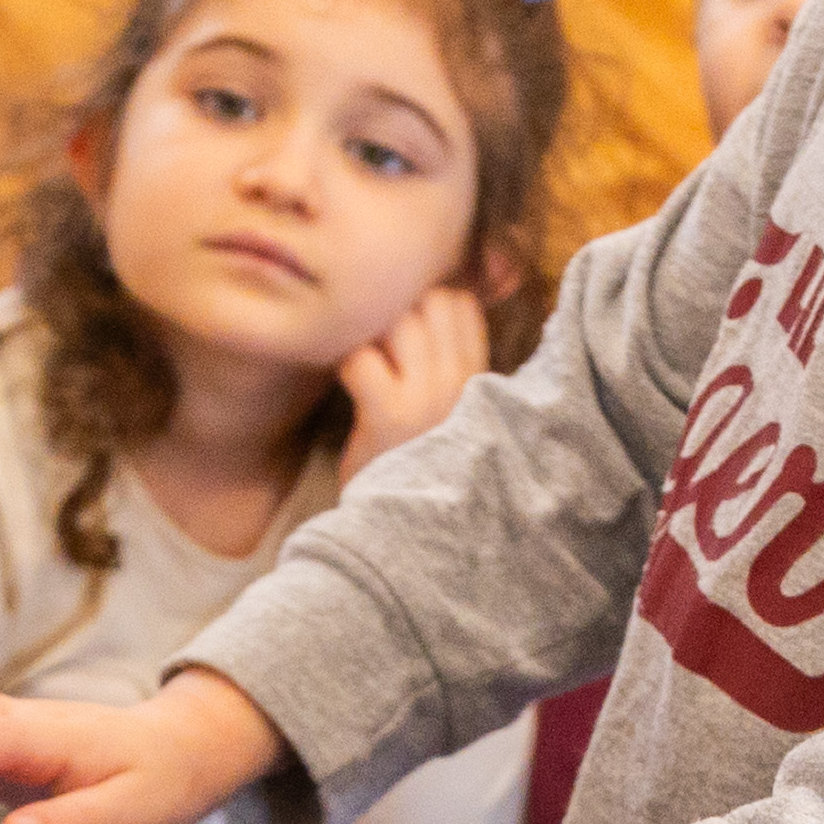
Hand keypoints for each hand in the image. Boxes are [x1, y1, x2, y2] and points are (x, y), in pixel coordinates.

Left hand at [338, 283, 494, 474]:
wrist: (402, 529)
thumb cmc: (414, 458)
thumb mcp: (445, 404)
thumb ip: (445, 356)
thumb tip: (432, 294)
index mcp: (480, 377)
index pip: (460, 302)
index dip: (423, 301)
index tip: (400, 325)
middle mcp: (463, 383)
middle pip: (429, 301)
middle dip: (392, 310)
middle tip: (372, 341)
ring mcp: (430, 398)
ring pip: (398, 322)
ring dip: (368, 332)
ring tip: (361, 361)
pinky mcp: (390, 415)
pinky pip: (360, 358)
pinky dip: (344, 362)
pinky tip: (347, 383)